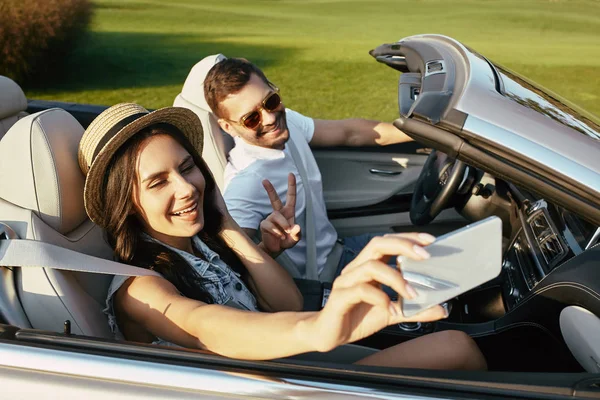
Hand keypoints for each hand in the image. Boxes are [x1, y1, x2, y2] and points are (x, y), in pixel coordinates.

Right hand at [259, 173, 300, 254]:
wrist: (276, 249)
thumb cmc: (286, 241)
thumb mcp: (295, 238)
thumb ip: (297, 234)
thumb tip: (296, 227)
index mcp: (288, 213)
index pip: (291, 197)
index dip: (291, 186)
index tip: (291, 174)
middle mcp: (279, 213)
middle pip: (274, 199)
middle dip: (270, 190)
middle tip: (264, 180)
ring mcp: (271, 218)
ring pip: (276, 216)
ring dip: (282, 225)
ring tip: (284, 235)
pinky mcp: (264, 225)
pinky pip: (270, 225)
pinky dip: (276, 232)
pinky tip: (278, 236)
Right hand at [308, 233, 446, 351]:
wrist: (329, 334)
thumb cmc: (356, 317)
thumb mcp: (391, 313)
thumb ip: (414, 310)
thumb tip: (440, 308)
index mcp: (368, 266)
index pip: (387, 242)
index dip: (408, 238)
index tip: (429, 241)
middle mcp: (356, 269)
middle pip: (377, 244)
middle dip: (403, 245)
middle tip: (425, 256)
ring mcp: (346, 281)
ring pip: (371, 267)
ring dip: (396, 278)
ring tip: (412, 294)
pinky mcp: (340, 297)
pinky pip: (360, 290)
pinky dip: (379, 297)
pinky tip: (389, 308)